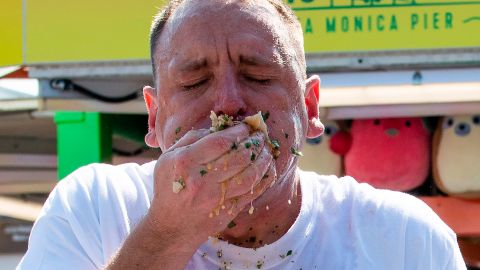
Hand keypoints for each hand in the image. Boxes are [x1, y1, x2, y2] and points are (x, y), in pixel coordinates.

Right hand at [146, 123, 276, 246]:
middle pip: (240, 157)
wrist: (168, 227)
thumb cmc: (169, 187)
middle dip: (256, 142)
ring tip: (267, 149)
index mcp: (186, 162)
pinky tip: (268, 168)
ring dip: (264, 159)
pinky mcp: (228, 212)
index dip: (239, 131)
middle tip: (261, 135)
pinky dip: (265, 178)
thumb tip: (220, 128)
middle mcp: (202, 181)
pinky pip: (253, 192)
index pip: (221, 142)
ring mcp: (217, 198)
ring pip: (251, 175)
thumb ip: (192, 138)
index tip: (246, 127)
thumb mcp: (168, 158)